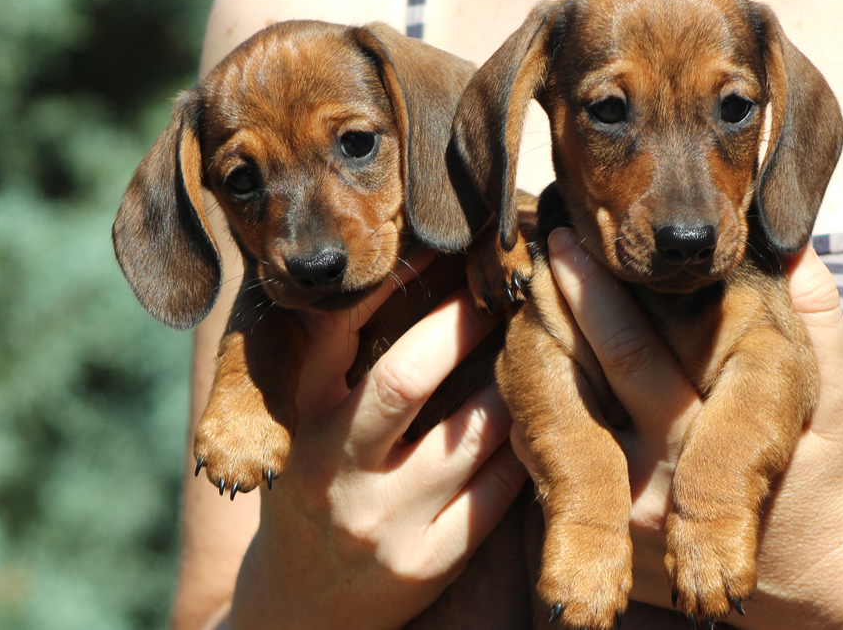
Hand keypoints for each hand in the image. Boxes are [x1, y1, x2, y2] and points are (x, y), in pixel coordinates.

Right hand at [229, 263, 527, 629]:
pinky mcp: (426, 564)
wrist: (301, 609)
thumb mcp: (305, 429)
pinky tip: (544, 422)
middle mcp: (331, 467)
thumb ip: (338, 368)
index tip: (436, 248)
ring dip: (514, 383)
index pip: (335, 332)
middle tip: (507, 289)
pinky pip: (495, 494)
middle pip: (406, 376)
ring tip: (541, 345)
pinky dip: (525, 449)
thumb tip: (409, 277)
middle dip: (465, 322)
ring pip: (470, 433)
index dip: (389, 283)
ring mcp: (381, 520)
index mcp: (298, 421)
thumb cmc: (313, 495)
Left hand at [545, 229, 842, 625]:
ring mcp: (618, 513)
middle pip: (578, 376)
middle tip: (539, 245)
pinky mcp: (602, 534)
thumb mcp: (836, 395)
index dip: (592, 292)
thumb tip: (791, 240)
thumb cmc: (827, 473)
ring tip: (533, 287)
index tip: (566, 241)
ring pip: (552, 414)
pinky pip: (552, 457)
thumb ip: (817, 315)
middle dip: (553, 304)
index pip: (629, 353)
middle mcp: (651, 479)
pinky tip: (542, 351)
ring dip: (539, 349)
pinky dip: (543, 402)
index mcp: (704, 438)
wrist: (811, 574)